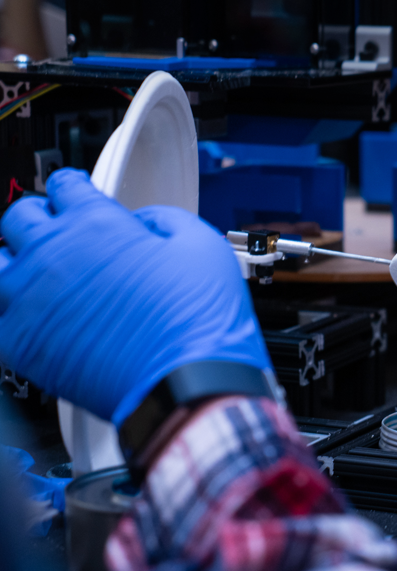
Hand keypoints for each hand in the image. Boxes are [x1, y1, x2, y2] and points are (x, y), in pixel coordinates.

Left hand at [0, 169, 269, 425]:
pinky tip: (29, 314)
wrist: (189, 386)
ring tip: (40, 272)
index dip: (75, 187)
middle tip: (60, 230)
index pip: (63, 185)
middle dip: (41, 217)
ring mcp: (29, 301)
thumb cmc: (198, 322)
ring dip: (17, 260)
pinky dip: (8, 310)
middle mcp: (53, 255)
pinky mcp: (20, 346)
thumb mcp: (202, 245)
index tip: (79, 194)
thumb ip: (164, 219)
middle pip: (19, 216)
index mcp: (96, 224)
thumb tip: (144, 221)